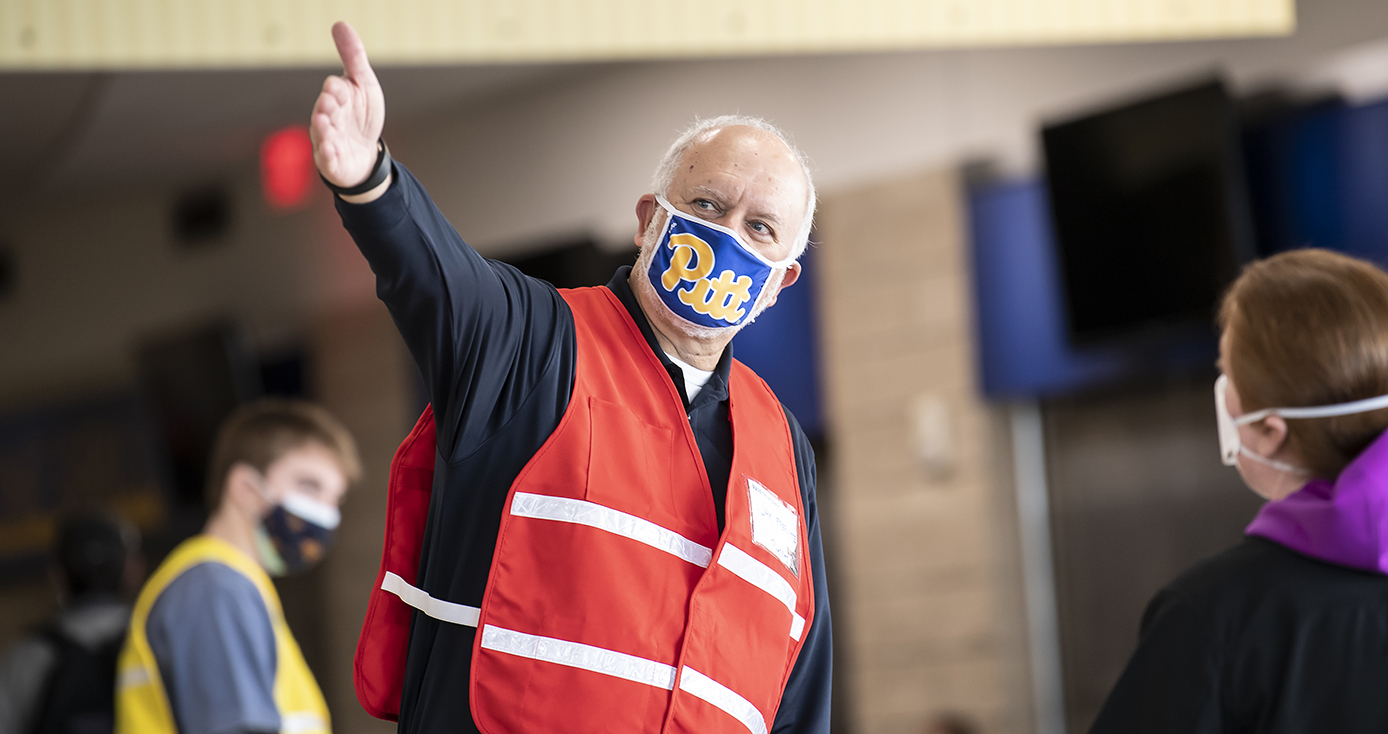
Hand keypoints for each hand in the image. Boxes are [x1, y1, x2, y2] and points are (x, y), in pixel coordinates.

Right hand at [310, 22, 385, 191]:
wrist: (365, 154)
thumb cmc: (362, 117)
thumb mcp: (363, 85)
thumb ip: (353, 57)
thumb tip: (340, 24)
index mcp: (336, 99)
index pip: (335, 90)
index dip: (337, 88)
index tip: (337, 85)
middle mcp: (328, 119)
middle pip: (326, 111)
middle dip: (328, 106)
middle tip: (329, 103)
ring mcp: (328, 140)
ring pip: (323, 134)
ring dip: (323, 128)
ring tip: (324, 122)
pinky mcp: (332, 161)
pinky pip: (327, 158)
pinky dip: (328, 154)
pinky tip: (330, 151)